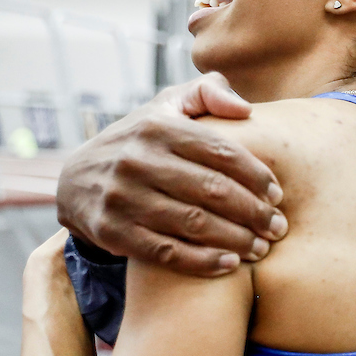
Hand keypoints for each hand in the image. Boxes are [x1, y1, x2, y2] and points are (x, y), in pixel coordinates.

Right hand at [56, 73, 287, 275]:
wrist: (76, 179)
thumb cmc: (141, 140)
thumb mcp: (167, 106)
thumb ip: (208, 92)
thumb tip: (246, 109)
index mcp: (158, 127)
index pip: (222, 152)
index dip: (256, 175)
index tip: (278, 194)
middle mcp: (137, 160)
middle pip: (213, 191)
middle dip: (254, 212)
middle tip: (278, 227)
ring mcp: (123, 197)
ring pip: (194, 224)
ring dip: (236, 239)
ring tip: (262, 248)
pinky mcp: (113, 232)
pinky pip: (168, 252)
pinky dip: (203, 262)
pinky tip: (231, 264)